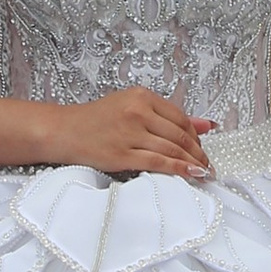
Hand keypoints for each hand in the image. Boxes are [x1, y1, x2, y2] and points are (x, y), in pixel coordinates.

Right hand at [61, 90, 212, 178]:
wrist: (63, 131)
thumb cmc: (94, 120)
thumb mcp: (131, 107)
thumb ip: (167, 115)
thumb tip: (206, 124)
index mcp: (141, 96)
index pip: (180, 117)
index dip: (196, 136)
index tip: (201, 148)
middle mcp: (137, 112)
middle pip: (180, 134)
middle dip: (198, 152)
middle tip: (207, 164)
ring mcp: (130, 133)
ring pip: (172, 149)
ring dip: (193, 163)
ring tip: (203, 173)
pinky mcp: (122, 154)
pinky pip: (158, 162)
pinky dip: (179, 169)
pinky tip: (191, 174)